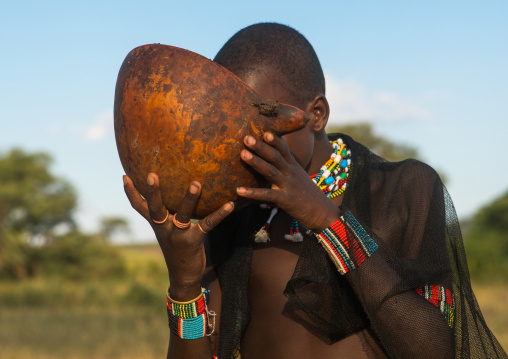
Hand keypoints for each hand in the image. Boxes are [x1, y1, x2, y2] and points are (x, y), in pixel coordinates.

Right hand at [123, 173, 233, 299]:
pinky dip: (220, 214)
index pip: (139, 206)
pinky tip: (230, 204)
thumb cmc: (178, 247)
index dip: (131, 192)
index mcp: (157, 224)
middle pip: (155, 208)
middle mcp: (164, 228)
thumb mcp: (168, 230)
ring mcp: (178, 235)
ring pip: (182, 214)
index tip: (125, 176)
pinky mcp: (193, 240)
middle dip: (152, 192)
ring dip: (189, 199)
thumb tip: (175, 192)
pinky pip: (207, 224)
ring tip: (196, 184)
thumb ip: (168, 214)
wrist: (184, 276)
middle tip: (152, 174)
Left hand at [236, 132, 339, 231]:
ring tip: (242, 154)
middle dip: (261, 146)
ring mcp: (288, 186)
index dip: (275, 140)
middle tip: (247, 137)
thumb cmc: (308, 196)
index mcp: (294, 167)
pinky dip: (252, 192)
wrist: (322, 213)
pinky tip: (239, 190)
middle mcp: (291, 173)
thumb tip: (273, 161)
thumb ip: (288, 168)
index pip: (284, 150)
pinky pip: (266, 195)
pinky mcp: (285, 200)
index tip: (265, 131)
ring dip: (256, 162)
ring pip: (271, 171)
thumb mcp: (300, 177)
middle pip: (275, 156)